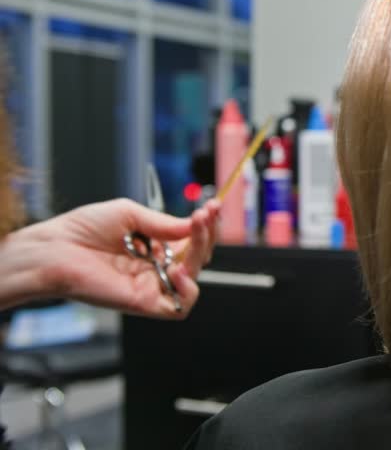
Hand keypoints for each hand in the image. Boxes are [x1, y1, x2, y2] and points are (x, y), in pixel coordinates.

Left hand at [8, 198, 219, 318]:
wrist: (54, 249)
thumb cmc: (82, 230)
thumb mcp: (130, 214)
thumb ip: (164, 223)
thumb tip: (193, 225)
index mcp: (154, 249)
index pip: (192, 242)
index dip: (205, 226)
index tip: (212, 207)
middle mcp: (156, 269)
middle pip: (198, 258)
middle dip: (207, 234)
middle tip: (204, 214)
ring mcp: (151, 286)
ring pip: (194, 279)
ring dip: (201, 254)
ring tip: (195, 231)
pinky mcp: (144, 303)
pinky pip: (178, 307)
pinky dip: (188, 290)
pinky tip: (180, 269)